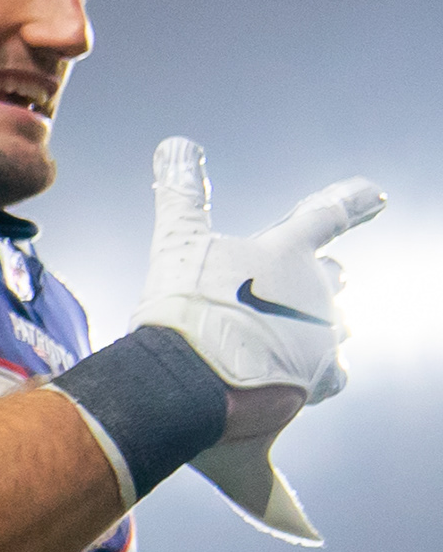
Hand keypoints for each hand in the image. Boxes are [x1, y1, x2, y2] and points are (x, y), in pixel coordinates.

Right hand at [137, 139, 384, 542]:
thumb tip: (176, 142)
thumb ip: (181, 192)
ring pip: (333, 335)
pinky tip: (291, 408)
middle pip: (332, 280)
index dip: (353, 200)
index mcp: (288, 253)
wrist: (191, 382)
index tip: (375, 195)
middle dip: (320, 282)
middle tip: (302, 286)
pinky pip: (328, 379)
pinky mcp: (315, 385)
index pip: (327, 214)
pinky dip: (308, 389)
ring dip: (313, 334)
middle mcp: (316, 296)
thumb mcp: (178, 241)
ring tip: (283, 343)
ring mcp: (321, 342)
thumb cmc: (187, 308)